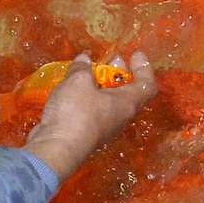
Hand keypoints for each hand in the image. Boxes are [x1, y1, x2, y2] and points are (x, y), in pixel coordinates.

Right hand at [20, 52, 157, 181]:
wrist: (57, 149)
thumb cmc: (75, 113)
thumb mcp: (78, 81)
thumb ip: (83, 68)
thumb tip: (84, 60)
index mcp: (126, 103)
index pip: (146, 84)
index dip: (144, 67)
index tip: (136, 53)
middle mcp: (120, 116)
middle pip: (127, 90)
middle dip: (119, 72)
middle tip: (109, 58)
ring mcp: (104, 127)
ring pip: (109, 101)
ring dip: (102, 83)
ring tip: (87, 70)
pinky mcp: (88, 133)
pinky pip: (94, 109)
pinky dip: (88, 95)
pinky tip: (73, 88)